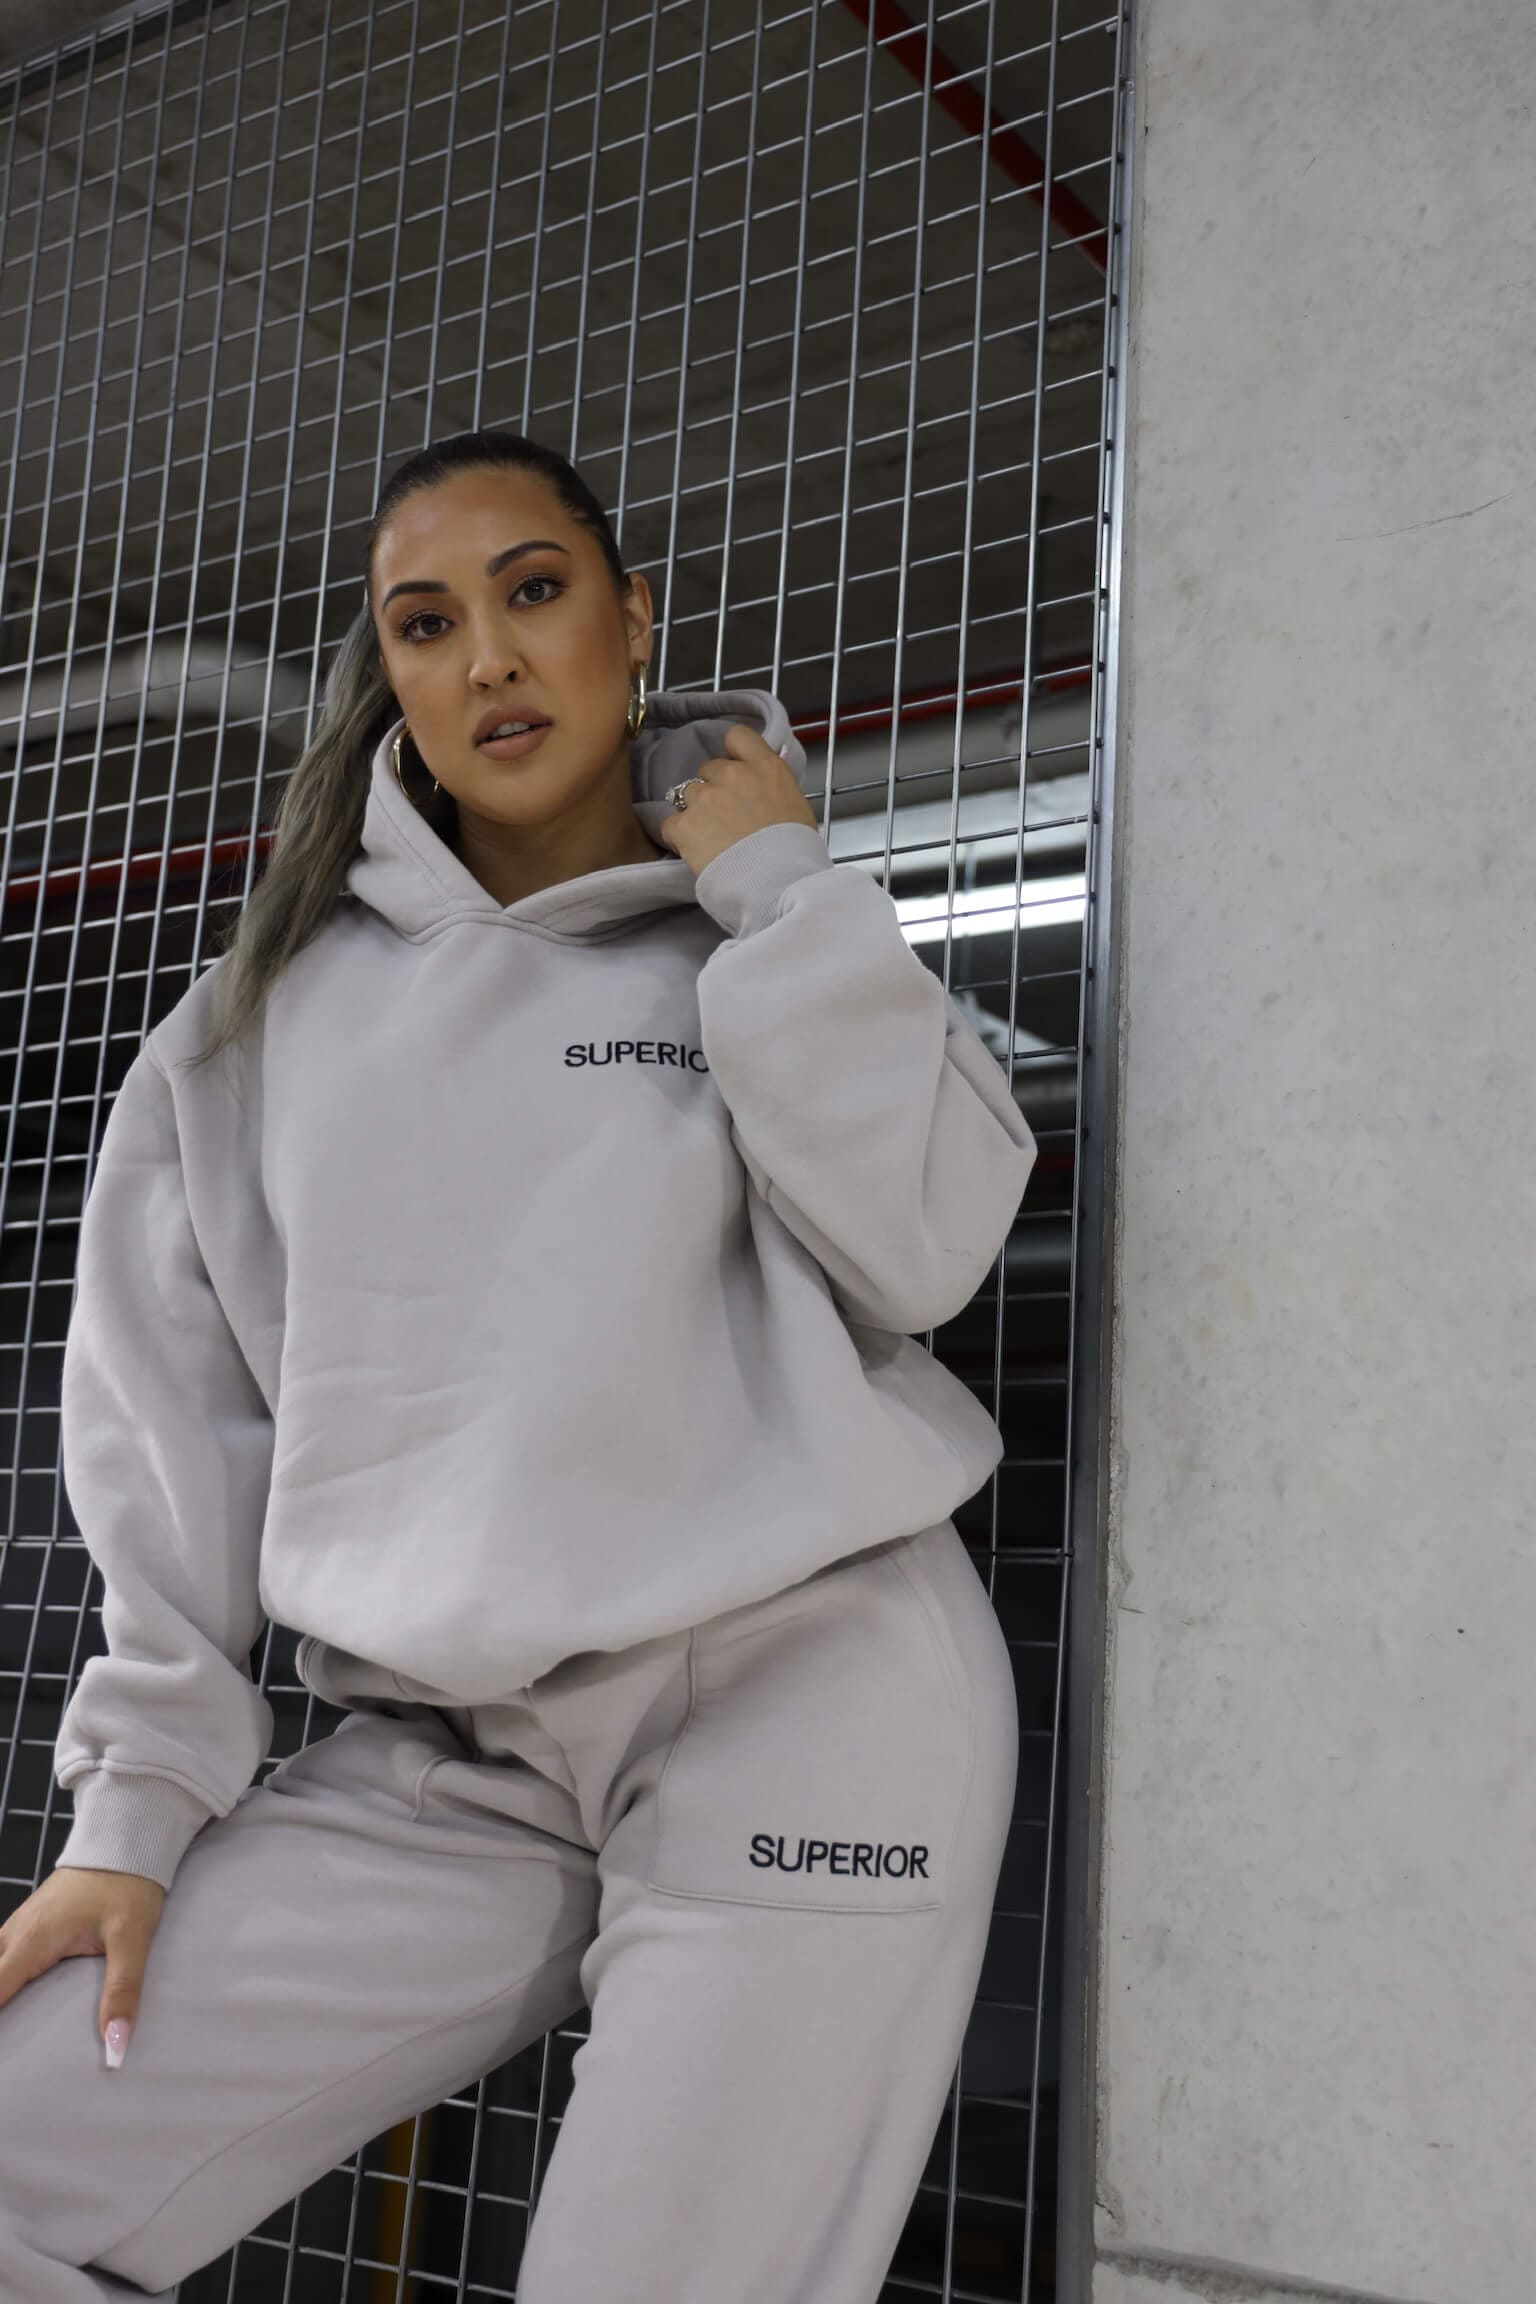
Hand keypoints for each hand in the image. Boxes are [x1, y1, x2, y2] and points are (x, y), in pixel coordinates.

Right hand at [0, 1865, 166, 2065]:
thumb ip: (122, 1990)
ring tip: (11, 2032)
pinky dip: (1, 1979)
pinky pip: (1, 1957)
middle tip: (7, 2053)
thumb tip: (115, 2045)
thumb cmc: (128, 1884)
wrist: (127, 1840)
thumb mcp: (132, 1938)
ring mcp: (19, 1925)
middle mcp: (16, 1933)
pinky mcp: (29, 1924)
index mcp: (33, 1941)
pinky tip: (12, 1999)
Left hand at [655, 722, 818, 874]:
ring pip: (687, 794)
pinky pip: (671, 824)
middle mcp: (732, 774)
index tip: (734, 768)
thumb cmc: (796, 851)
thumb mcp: (797, 807)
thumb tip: (761, 789)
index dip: (732, 752)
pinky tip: (694, 851)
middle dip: (714, 788)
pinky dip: (679, 837)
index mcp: (765, 767)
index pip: (738, 736)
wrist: (777, 882)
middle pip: (710, 769)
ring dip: (695, 811)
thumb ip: (773, 788)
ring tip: (709, 838)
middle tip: (725, 816)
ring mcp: (706, 798)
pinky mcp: (685, 825)